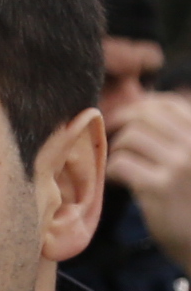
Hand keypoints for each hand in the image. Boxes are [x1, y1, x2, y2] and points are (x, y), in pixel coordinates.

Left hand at [111, 93, 190, 261]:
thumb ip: (176, 135)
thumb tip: (139, 101)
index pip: (168, 103)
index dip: (140, 105)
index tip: (126, 118)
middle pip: (144, 115)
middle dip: (121, 122)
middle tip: (112, 137)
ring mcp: (179, 167)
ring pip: (130, 137)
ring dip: (118, 149)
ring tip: (121, 164)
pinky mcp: (159, 189)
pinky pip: (121, 163)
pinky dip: (112, 170)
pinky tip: (117, 180)